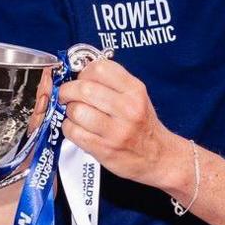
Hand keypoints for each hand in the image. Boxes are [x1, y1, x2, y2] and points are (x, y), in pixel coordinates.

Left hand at [58, 59, 184, 187]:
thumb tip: (81, 72)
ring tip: (75, 113)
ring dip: (69, 111)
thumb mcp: (137, 97)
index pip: (100, 69)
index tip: (81, 78)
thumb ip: (112, 82)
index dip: (83, 72)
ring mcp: (116, 131)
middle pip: (84, 89)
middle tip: (66, 95)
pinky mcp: (104, 149)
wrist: (158, 156)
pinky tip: (77, 128)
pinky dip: (69, 128)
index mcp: (135, 91)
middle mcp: (127, 109)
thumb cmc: (143, 124)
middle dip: (67, 91)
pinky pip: (73, 132)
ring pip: (76, 111)